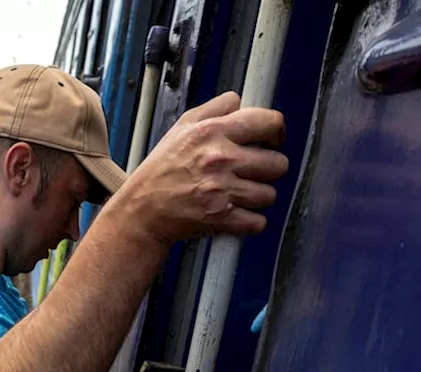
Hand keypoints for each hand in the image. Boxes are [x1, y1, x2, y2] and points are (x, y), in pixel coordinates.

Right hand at [118, 91, 287, 240]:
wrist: (142, 210)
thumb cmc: (161, 170)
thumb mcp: (182, 127)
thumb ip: (215, 109)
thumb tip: (239, 101)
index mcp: (213, 132)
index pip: (270, 122)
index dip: (276, 132)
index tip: (271, 141)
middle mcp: (221, 159)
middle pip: (278, 163)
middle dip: (267, 169)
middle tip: (250, 172)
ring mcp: (222, 190)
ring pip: (270, 194)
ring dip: (257, 197)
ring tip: (238, 194)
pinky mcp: (222, 218)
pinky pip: (258, 222)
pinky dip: (250, 222)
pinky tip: (235, 214)